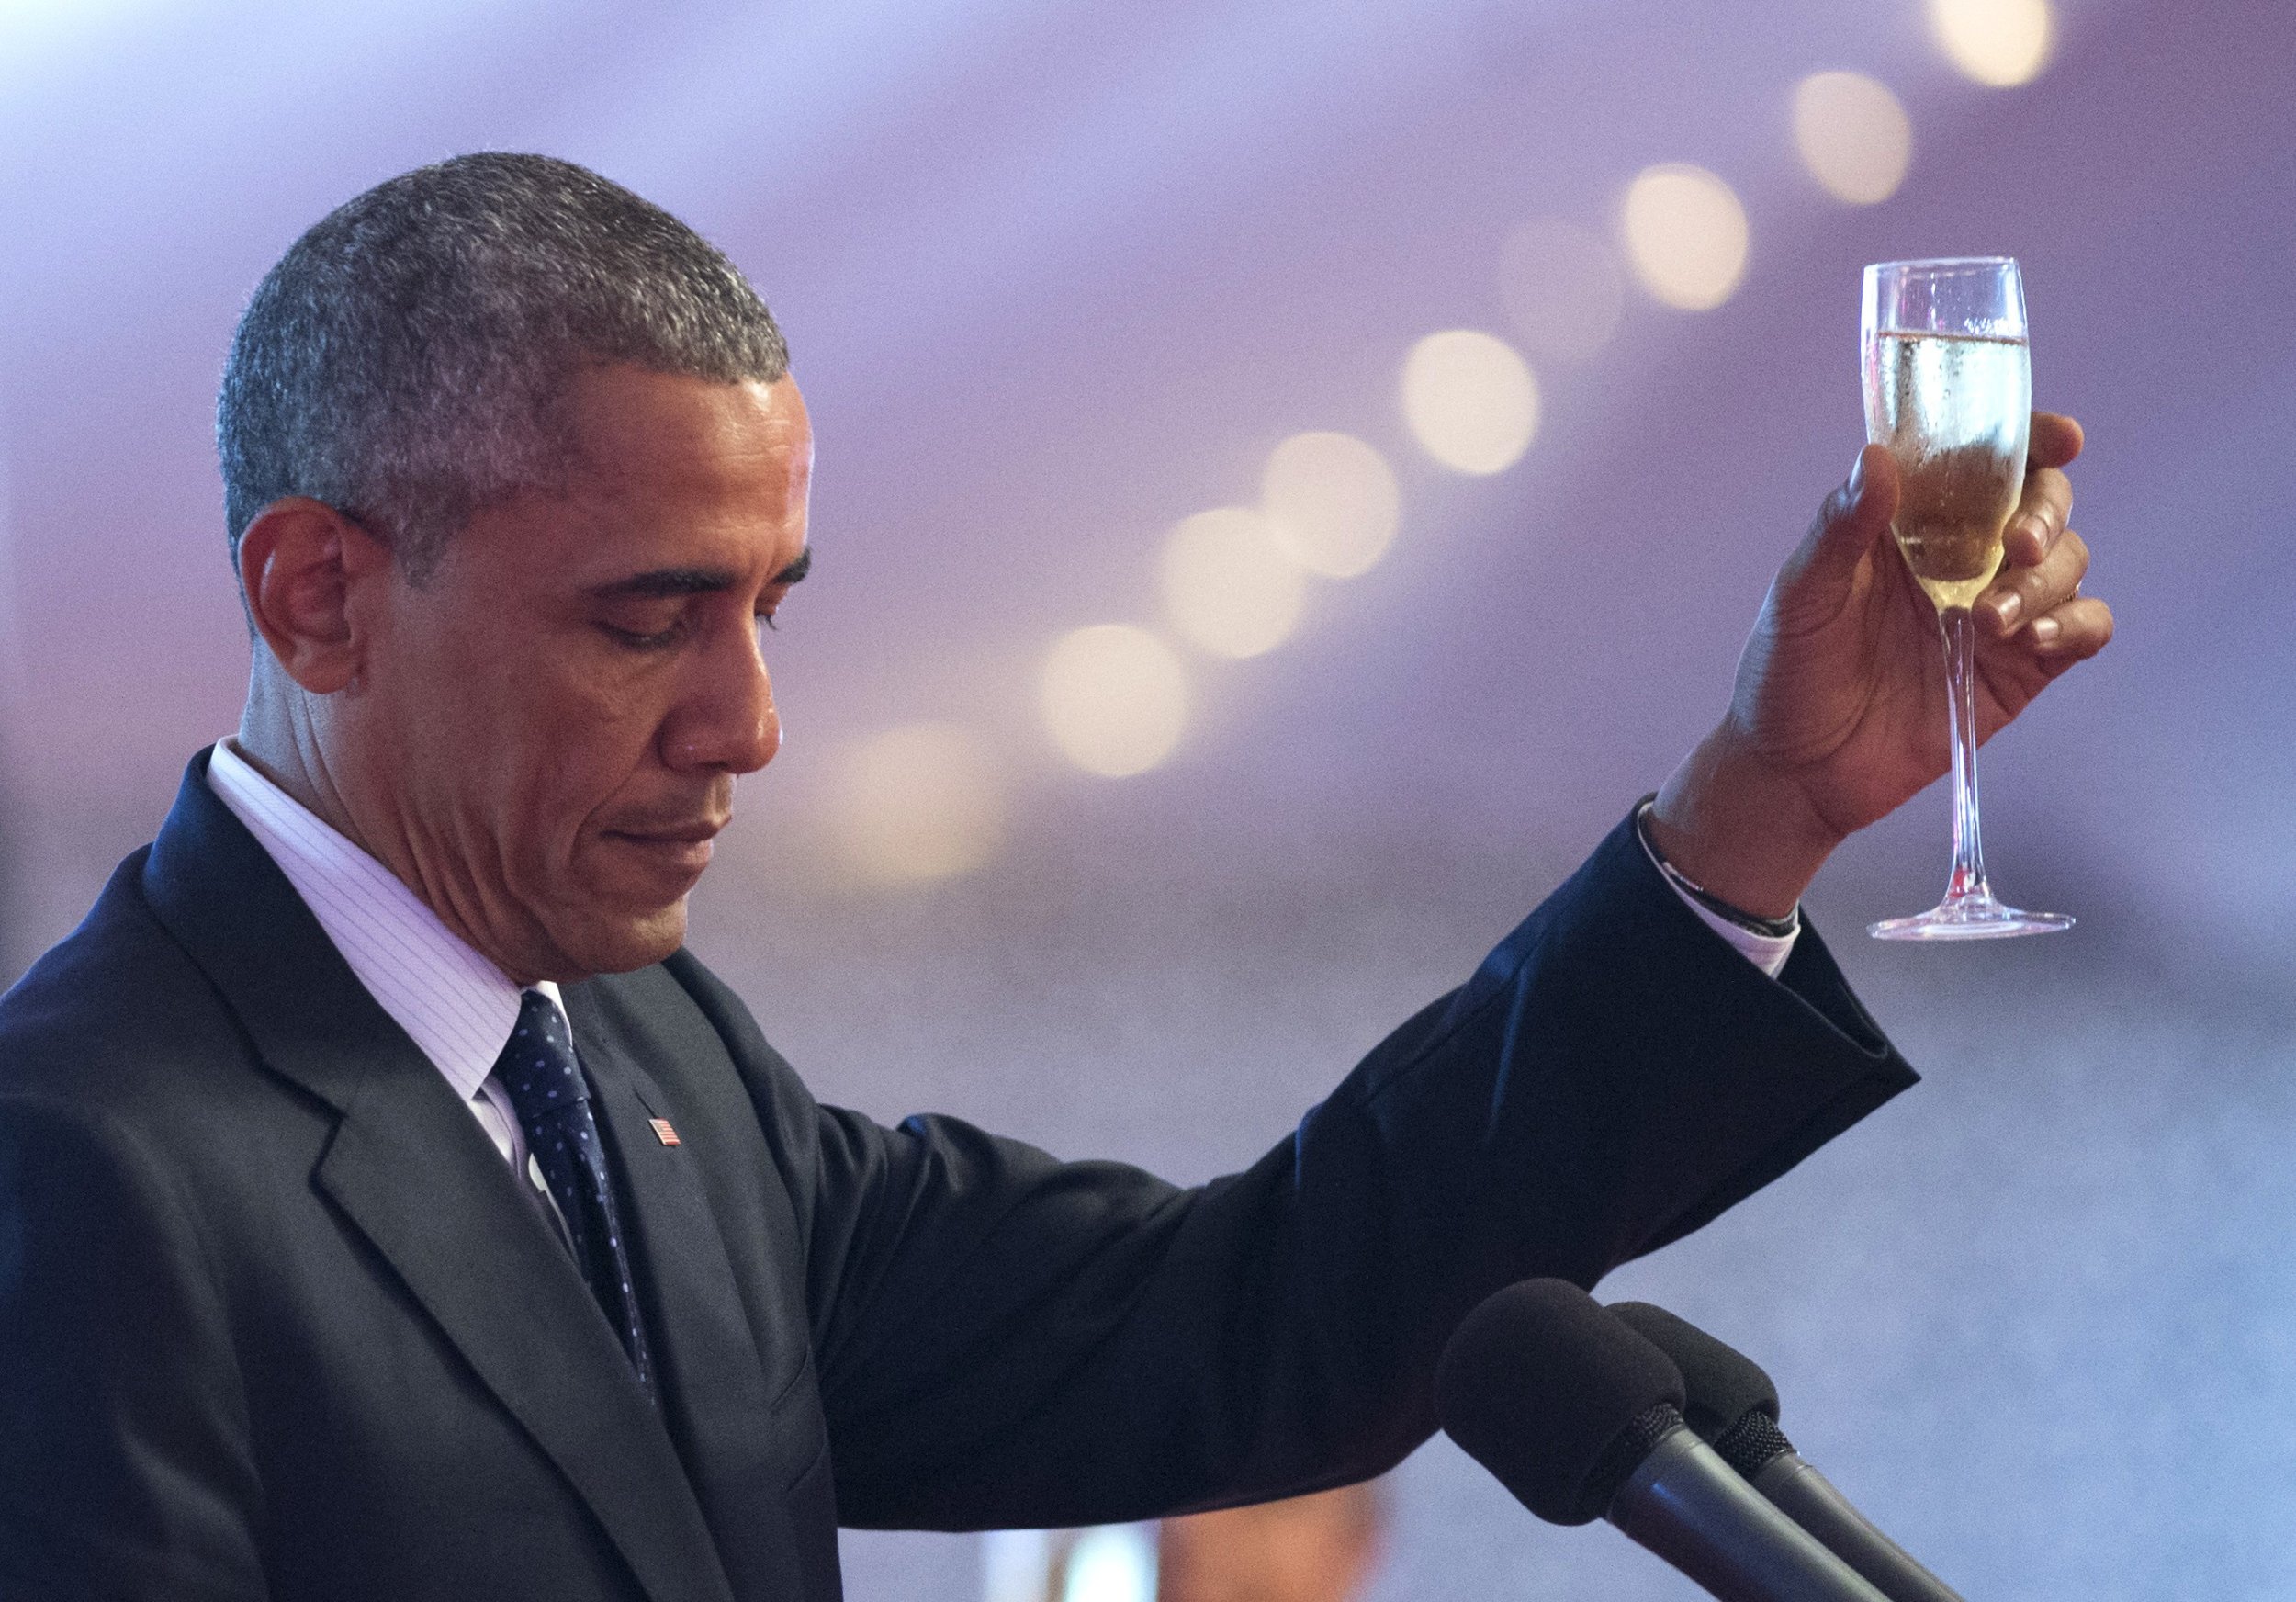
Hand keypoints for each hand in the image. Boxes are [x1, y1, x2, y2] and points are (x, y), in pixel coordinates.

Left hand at [1649, 413, 2112, 918]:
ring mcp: (1997, 609)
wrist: (1798, 769)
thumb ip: (1840, 529)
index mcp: (1912, 523)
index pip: (1984, 461)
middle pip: (2043, 504)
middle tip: (2018, 543)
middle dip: (2047, 512)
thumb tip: (1877, 458)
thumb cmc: (1789, 670)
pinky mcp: (2019, 669)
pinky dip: (2074, 625)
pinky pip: (2083, 628)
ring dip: (2046, 579)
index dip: (2030, 440)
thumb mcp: (1802, 594)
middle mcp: (1964, 557)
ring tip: (1991, 619)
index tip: (2060, 438)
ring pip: (2068, 562)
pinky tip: (2029, 639)